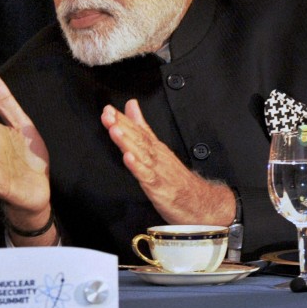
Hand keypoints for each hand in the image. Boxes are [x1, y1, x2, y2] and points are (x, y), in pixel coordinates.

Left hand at [101, 99, 233, 225]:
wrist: (198, 201)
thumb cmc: (176, 177)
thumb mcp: (157, 147)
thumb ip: (142, 126)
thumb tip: (132, 106)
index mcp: (154, 148)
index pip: (137, 130)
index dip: (122, 119)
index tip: (108, 109)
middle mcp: (156, 156)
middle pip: (137, 138)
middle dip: (121, 126)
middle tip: (108, 115)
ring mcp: (158, 170)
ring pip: (141, 153)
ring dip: (127, 141)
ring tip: (115, 130)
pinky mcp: (159, 187)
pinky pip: (147, 176)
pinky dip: (137, 167)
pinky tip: (128, 158)